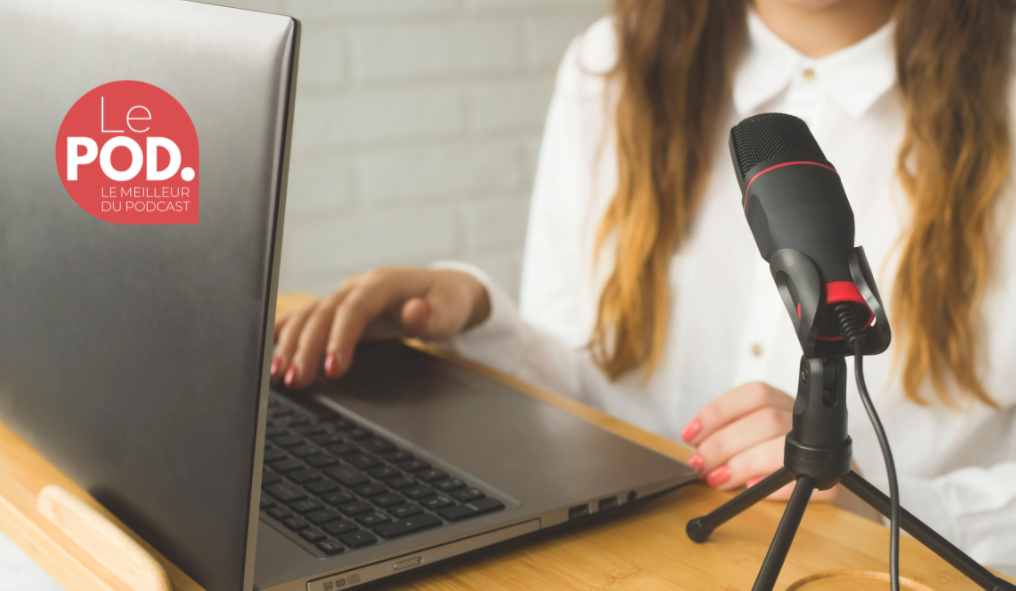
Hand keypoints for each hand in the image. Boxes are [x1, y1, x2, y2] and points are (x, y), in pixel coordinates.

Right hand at [271, 267, 489, 389]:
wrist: (444, 292)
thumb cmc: (448, 303)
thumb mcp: (450, 311)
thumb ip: (434, 315)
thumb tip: (416, 311)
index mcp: (383, 283)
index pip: (353, 309)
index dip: (340, 337)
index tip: (334, 369)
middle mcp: (357, 287)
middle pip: (323, 314)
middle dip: (306, 348)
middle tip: (295, 381)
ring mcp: (344, 296)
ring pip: (309, 316)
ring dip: (290, 345)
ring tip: (277, 376)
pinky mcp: (338, 310)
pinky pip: (306, 318)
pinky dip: (285, 333)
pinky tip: (266, 350)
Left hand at [680, 382, 837, 501]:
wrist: (830, 481)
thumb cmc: (778, 456)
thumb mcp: (753, 436)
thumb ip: (729, 435)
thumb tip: (695, 448)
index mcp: (782, 403)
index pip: (753, 395)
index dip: (717, 412)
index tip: (691, 434)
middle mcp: (802, 421)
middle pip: (764, 421)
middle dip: (723, 444)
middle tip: (700, 465)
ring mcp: (821, 449)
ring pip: (782, 446)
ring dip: (743, 464)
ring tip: (717, 479)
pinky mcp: (836, 480)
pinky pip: (810, 479)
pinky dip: (777, 486)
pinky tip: (752, 488)